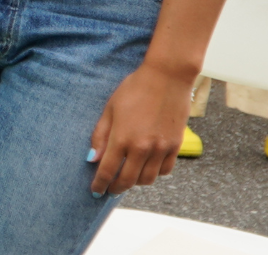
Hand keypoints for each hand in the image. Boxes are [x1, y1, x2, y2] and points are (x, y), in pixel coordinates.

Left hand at [87, 64, 193, 195]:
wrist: (167, 77)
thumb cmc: (134, 89)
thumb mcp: (110, 108)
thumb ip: (101, 135)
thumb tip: (92, 158)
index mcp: (123, 138)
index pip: (107, 170)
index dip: (99, 184)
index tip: (95, 190)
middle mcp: (143, 147)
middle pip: (127, 180)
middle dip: (115, 188)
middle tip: (109, 189)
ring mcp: (161, 148)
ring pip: (147, 179)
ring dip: (135, 182)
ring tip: (128, 177)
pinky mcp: (175, 145)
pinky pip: (165, 170)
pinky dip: (154, 174)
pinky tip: (147, 168)